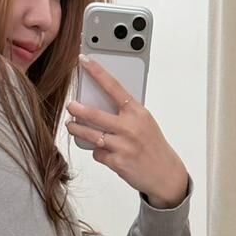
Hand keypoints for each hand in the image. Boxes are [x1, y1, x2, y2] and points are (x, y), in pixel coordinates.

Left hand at [66, 58, 188, 207]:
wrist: (166, 174)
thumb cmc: (154, 146)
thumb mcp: (145, 123)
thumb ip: (126, 114)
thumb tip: (101, 105)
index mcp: (137, 112)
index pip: (114, 87)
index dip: (97, 72)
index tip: (84, 61)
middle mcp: (130, 127)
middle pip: (95, 114)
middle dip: (78, 110)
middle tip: (70, 106)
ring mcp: (123, 146)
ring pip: (91, 135)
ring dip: (78, 130)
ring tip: (72, 127)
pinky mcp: (117, 162)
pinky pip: (98, 153)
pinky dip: (98, 152)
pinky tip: (105, 152)